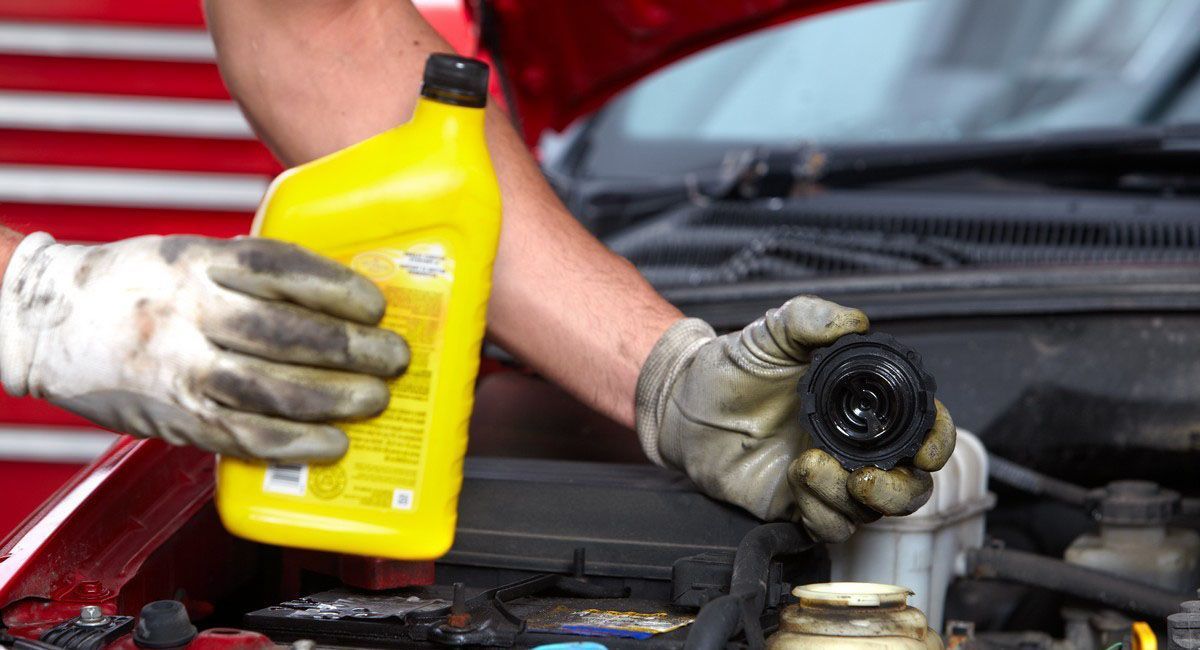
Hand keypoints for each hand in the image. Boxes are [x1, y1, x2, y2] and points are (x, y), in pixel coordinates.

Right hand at [0, 233, 407, 460]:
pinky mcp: (175, 417)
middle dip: (350, 349)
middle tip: (392, 357)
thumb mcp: (186, 255)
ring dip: (332, 399)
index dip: (334, 287)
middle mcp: (188, 314)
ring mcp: (179, 369)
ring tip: (374, 399)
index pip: (278, 269)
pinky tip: (331, 444)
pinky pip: (242, 436)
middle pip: (284, 332)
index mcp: (197, 264)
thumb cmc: (131, 284)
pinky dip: (294, 443)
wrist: (44, 323)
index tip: (374, 304)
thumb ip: (247, 273)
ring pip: (270, 390)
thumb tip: (332, 295)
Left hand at [635, 296, 954, 541]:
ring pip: (872, 512)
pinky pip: (829, 525)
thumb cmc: (735, 366)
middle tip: (868, 478)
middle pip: (910, 485)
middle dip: (902, 489)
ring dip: (852, 498)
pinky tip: (796, 480)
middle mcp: (855, 447)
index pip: (921, 429)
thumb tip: (854, 321)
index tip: (927, 447)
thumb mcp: (774, 331)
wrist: (683, 401)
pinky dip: (821, 510)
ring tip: (810, 466)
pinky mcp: (798, 506)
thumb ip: (811, 318)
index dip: (936, 440)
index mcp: (864, 405)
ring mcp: (828, 479)